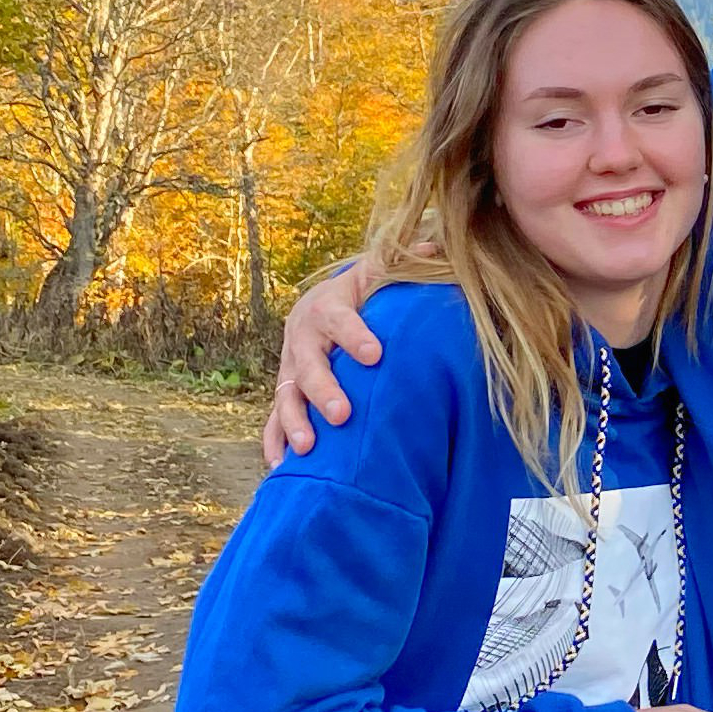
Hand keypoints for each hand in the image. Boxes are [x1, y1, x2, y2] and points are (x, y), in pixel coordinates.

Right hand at [262, 259, 382, 464]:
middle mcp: (303, 339)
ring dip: (294, 422)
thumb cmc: (360, 293)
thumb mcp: (377, 273)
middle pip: (308, 366)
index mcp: (328, 308)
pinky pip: (273, 419)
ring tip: (308, 448)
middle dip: (323, 390)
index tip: (375, 355)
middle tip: (341, 413)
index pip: (342, 321)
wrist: (320, 306)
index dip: (356, 337)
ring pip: (286, 396)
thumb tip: (438, 245)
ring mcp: (289, 368)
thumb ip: (402, 263)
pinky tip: (282, 466)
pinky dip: (274, 441)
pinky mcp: (285, 392)